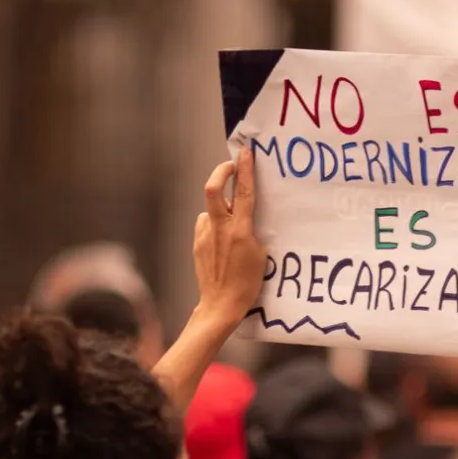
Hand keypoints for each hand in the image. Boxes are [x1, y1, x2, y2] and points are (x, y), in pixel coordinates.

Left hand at [194, 147, 267, 325]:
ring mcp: (205, 235)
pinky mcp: (197, 243)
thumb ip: (251, 231)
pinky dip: (214, 225)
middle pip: (212, 189)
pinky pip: (206, 225)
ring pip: (211, 210)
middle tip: (231, 166)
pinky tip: (222, 241)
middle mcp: (219, 228)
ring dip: (221, 209)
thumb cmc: (246, 283)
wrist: (220, 305)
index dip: (245, 169)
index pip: (243, 192)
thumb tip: (244, 219)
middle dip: (221, 172)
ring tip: (232, 224)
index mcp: (240, 230)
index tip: (246, 153)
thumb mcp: (261, 255)